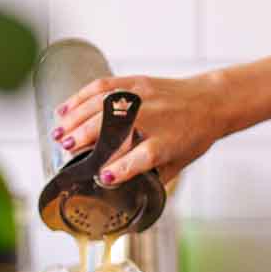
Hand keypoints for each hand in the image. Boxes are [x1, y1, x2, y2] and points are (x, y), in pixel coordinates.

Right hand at [53, 72, 227, 186]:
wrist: (212, 101)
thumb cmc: (194, 135)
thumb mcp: (178, 163)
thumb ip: (151, 176)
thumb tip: (120, 189)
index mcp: (165, 143)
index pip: (140, 158)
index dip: (121, 168)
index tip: (103, 176)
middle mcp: (153, 118)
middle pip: (112, 126)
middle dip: (85, 137)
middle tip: (64, 149)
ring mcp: (143, 97)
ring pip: (102, 104)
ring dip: (75, 118)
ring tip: (58, 134)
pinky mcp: (137, 82)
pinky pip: (103, 86)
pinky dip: (81, 96)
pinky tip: (64, 108)